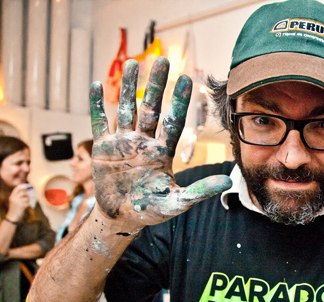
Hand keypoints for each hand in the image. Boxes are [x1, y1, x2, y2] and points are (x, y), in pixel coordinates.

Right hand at [7, 185, 30, 221]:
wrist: (13, 216)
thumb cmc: (15, 208)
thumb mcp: (14, 201)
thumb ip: (18, 196)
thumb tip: (28, 191)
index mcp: (12, 196)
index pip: (17, 188)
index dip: (23, 186)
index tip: (27, 186)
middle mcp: (14, 198)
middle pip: (23, 191)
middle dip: (28, 192)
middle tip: (32, 193)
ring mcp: (18, 201)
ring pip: (27, 197)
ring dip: (29, 199)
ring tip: (29, 201)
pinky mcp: (22, 205)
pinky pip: (28, 202)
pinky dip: (29, 203)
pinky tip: (28, 205)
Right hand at [90, 57, 231, 227]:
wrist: (122, 218)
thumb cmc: (151, 209)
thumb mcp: (177, 202)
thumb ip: (200, 191)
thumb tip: (227, 182)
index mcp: (162, 152)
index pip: (173, 121)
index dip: (179, 101)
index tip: (186, 79)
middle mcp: (144, 142)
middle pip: (151, 108)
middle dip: (156, 85)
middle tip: (163, 60)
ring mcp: (123, 143)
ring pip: (126, 109)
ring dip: (128, 87)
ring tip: (131, 63)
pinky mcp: (102, 148)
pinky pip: (99, 123)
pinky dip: (97, 106)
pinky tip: (96, 86)